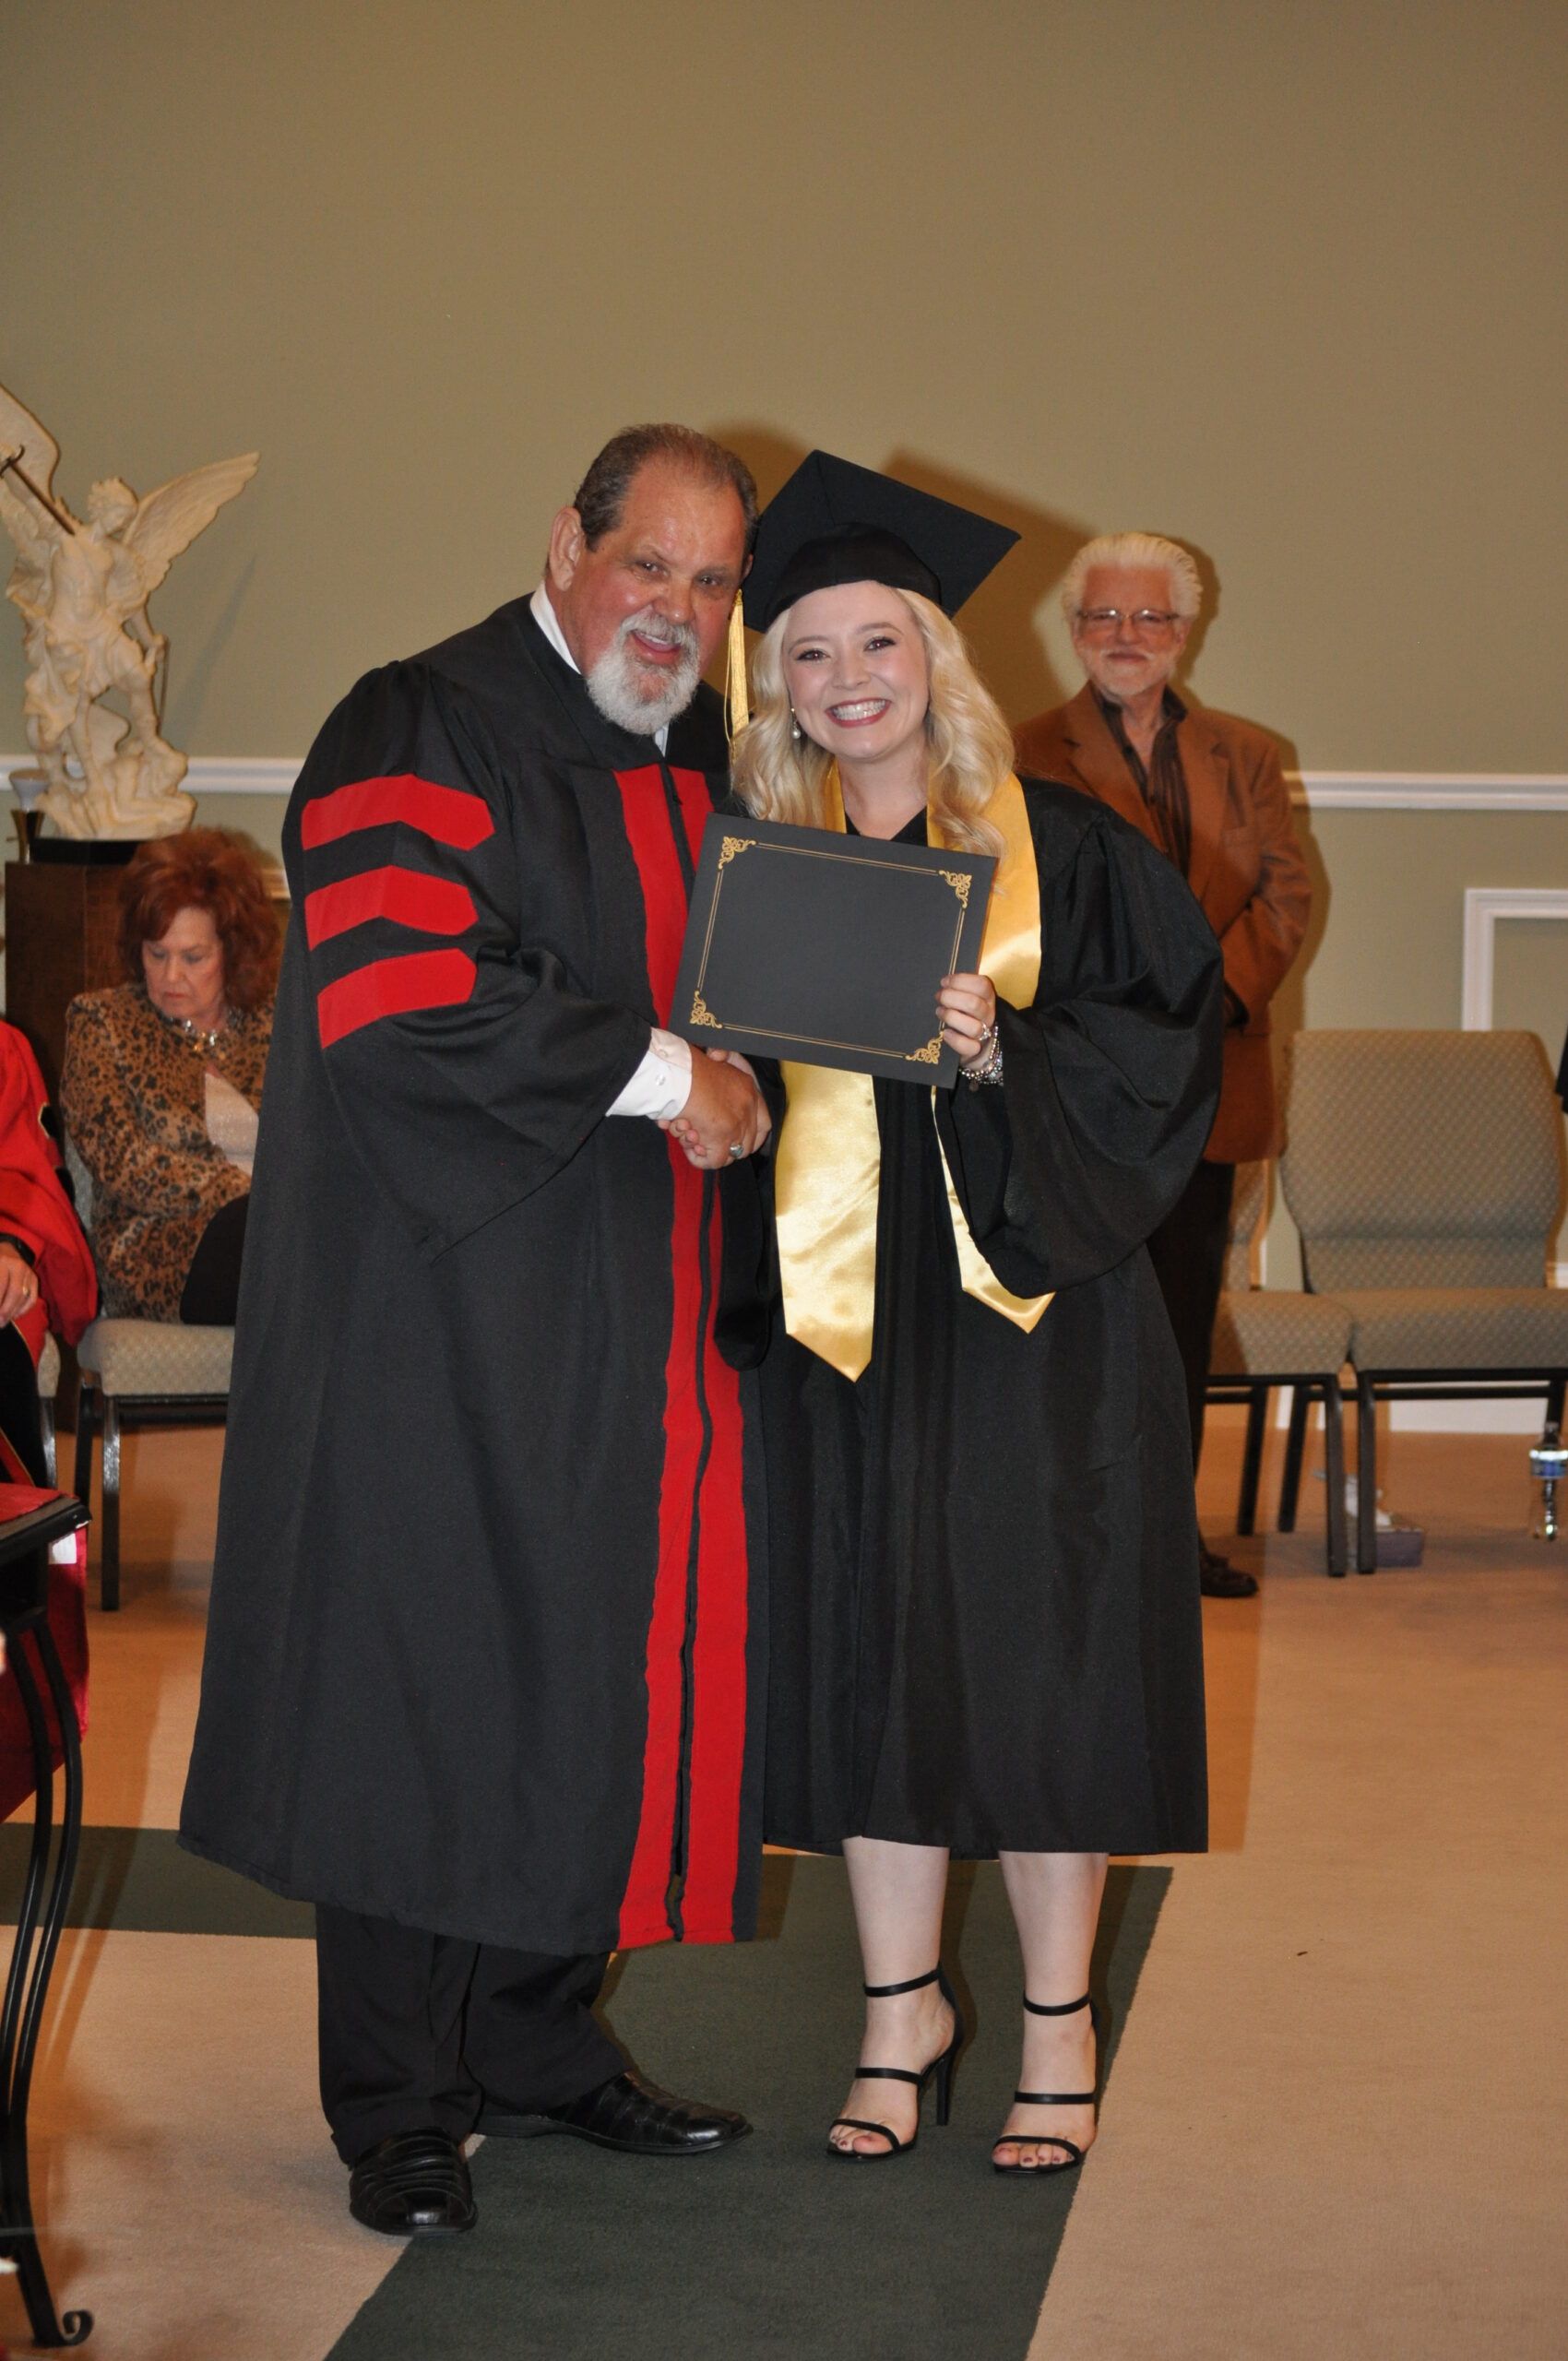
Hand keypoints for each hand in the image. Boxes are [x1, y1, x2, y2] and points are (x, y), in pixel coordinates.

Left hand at [0, 1245, 38, 1327]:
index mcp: (2, 1262)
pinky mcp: (34, 1279)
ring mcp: (28, 1273)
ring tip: (3, 1322)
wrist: (6, 1249)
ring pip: (24, 1297)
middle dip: (6, 1310)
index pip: (1, 1286)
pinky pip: (32, 1298)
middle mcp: (18, 1266)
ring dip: (13, 1312)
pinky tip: (14, 1316)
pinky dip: (24, 1309)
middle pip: (15, 1293)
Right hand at [663, 1048, 771, 1169]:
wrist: (678, 1075)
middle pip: (746, 1143)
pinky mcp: (722, 1139)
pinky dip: (699, 1158)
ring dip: (707, 1149)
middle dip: (723, 1146)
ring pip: (729, 1154)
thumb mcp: (714, 1059)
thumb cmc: (689, 1068)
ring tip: (688, 1135)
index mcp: (748, 1089)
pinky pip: (714, 1161)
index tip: (736, 1141)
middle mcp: (747, 1108)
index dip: (751, 1137)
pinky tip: (687, 1145)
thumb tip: (717, 1056)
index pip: (763, 1123)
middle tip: (700, 1138)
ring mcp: (737, 1125)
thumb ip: (721, 1060)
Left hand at [937, 972, 997, 1070]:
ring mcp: (984, 1033)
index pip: (982, 985)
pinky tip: (946, 1033)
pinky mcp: (975, 1050)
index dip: (960, 981)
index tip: (944, 982)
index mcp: (987, 998)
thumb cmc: (965, 1013)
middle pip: (974, 1004)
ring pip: (973, 1027)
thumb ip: (960, 988)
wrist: (975, 1044)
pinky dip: (955, 1039)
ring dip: (951, 1017)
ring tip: (940, 1012)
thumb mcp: (967, 997)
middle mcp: (988, 1015)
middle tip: (939, 997)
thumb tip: (943, 982)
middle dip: (951, 998)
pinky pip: (968, 1046)